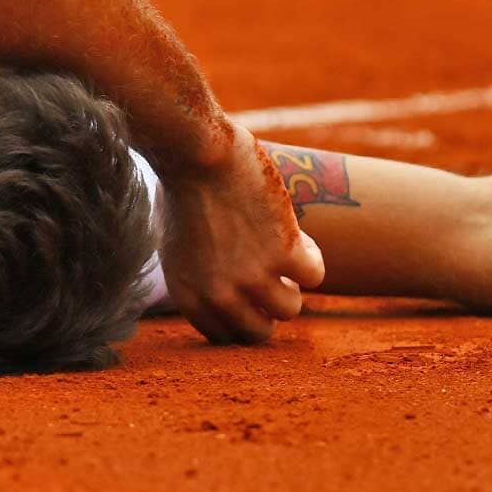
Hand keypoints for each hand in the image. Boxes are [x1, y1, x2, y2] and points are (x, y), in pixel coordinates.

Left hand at [159, 125, 325, 343]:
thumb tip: (228, 295)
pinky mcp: (283, 253)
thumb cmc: (183, 188)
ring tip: (281, 251)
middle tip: (271, 276)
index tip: (249, 294)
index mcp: (189, 295)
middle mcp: (219, 295)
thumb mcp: (176, 245)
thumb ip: (199, 278)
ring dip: (292, 282)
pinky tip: (295, 233)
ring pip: (291, 308)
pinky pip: (315, 276)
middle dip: (268, 307)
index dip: (242, 315)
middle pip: (261, 333)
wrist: (197, 153)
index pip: (225, 338)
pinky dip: (311, 255)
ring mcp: (253, 277)